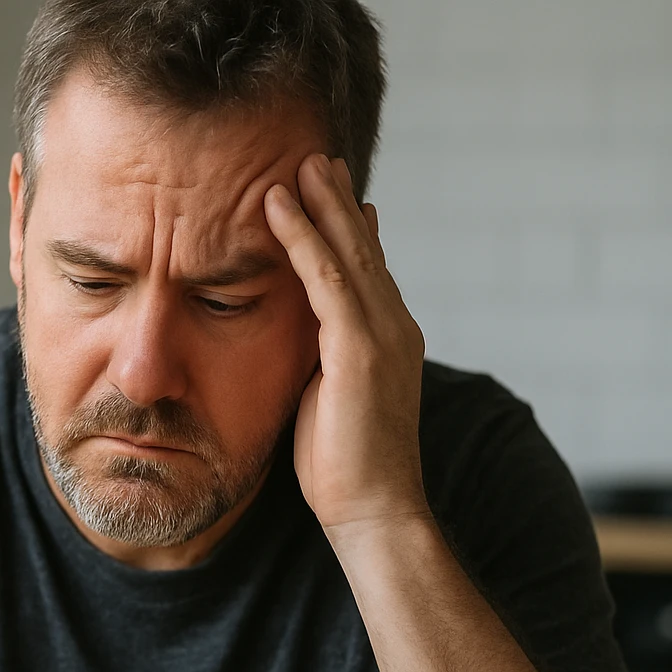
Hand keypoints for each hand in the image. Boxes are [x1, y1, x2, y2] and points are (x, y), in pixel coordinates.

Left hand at [264, 153, 429, 536]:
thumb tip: (302, 342)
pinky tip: (277, 206)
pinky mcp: (360, 348)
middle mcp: (394, 327)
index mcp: (387, 341)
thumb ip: (321, 360)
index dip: (350, 230)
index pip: (366, 272)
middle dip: (338, 202)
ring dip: (321, 203)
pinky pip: (325, 277)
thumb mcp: (329, 399)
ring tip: (298, 163)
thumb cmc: (345, 468)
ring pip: (348, 251)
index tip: (331, 194)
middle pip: (363, 248)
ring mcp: (383, 335)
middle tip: (317, 159)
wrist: (374, 512)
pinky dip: (302, 237)